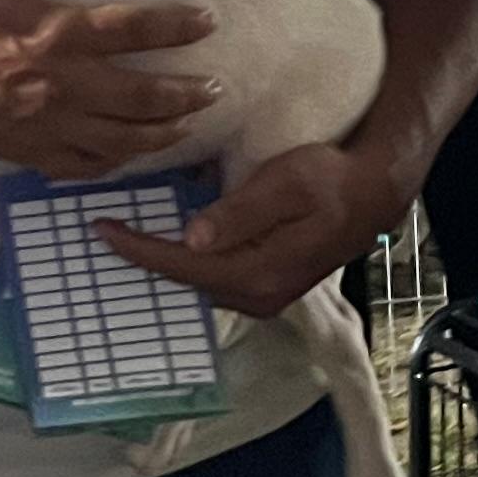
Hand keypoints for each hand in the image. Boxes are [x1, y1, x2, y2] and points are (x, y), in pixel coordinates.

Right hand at [0, 0, 218, 177]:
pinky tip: (127, 154)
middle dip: (186, 94)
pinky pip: (81, 165)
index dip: (177, 26)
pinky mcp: (24, 151)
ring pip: (120, 139)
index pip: (133, 28)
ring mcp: (44, 124)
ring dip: (161, 134)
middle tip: (215, 88)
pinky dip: (112, 162)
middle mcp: (59, 83)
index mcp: (54, 31)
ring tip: (188, 127)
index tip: (207, 23)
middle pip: (142, 96)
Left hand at [99, 141, 396, 320]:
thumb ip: (240, 212)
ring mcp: (263, 295)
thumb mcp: (287, 183)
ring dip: (164, 260)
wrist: (374, 194)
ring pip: (198, 281)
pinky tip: (170, 240)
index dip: (138, 248)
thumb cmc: (332, 180)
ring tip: (128, 235)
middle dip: (143, 257)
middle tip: (105, 230)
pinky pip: (214, 276)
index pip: (182, 265)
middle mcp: (257, 295)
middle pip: (185, 280)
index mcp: (258, 272)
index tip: (102, 229)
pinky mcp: (267, 285)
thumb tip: (192, 237)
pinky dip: (187, 261)